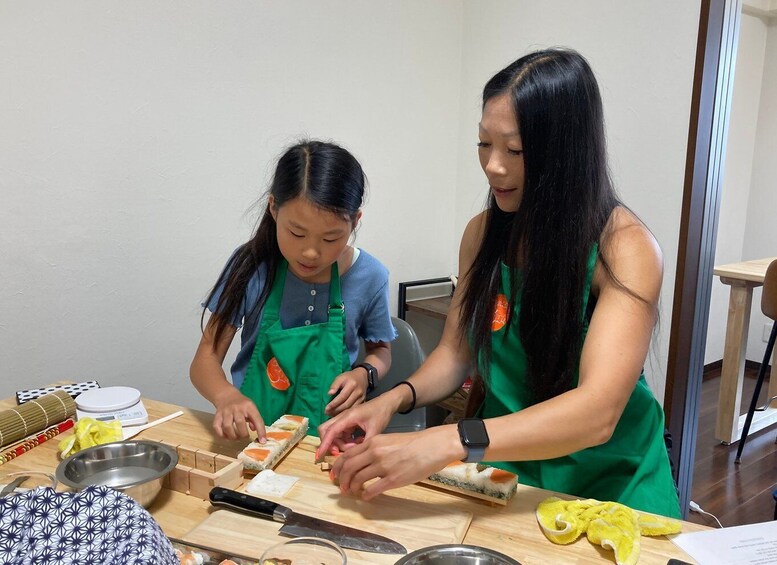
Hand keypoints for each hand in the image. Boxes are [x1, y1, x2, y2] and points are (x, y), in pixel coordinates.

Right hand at [211, 386, 265, 440]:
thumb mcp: (252, 408)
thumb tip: (255, 430)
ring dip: (232, 436)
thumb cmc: (242, 404)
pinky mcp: (217, 416)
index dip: (261, 431)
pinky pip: (217, 427)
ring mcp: (226, 412)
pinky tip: (226, 436)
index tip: (262, 441)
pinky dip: (221, 435)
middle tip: (245, 437)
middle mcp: (237, 408)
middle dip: (243, 434)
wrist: (227, 395)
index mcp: (249, 406)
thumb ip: (255, 420)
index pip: (257, 419)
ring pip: (227, 426)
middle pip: (240, 423)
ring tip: (236, 438)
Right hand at [316, 396, 394, 459]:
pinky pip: (341, 435)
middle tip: (340, 452)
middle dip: (329, 443)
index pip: (331, 431)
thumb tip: (356, 457)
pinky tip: (358, 441)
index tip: (319, 455)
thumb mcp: (375, 430)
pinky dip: (346, 441)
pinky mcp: (348, 424)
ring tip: (356, 445)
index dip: (324, 444)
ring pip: (334, 434)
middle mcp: (343, 417)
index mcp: (348, 417)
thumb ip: (365, 444)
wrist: (387, 403)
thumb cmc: (381, 413)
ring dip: (341, 444)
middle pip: (326, 430)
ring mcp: (345, 420)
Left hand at [324, 368, 368, 415]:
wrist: (362, 377)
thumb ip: (334, 385)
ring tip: (331, 414)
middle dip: (336, 410)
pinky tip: (339, 415)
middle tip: (327, 413)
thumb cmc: (349, 377)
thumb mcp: (340, 377)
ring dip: (340, 413)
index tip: (326, 408)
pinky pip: (354, 409)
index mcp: (352, 384)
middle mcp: (358, 392)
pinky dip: (346, 413)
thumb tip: (329, 393)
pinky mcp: (363, 401)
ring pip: (350, 408)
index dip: (334, 403)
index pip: (342, 396)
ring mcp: (361, 397)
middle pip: (346, 404)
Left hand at [329, 425, 461, 499]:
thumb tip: (360, 461)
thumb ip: (373, 449)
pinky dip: (366, 495)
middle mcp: (375, 453)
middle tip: (341, 487)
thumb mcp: (389, 440)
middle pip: (349, 467)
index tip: (334, 475)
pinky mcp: (393, 479)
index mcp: (373, 442)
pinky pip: (372, 489)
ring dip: (352, 488)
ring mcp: (384, 466)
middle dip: (341, 479)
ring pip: (358, 479)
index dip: (338, 467)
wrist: (433, 446)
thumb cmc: (413, 443)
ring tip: (352, 492)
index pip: (347, 455)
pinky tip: (366, 496)